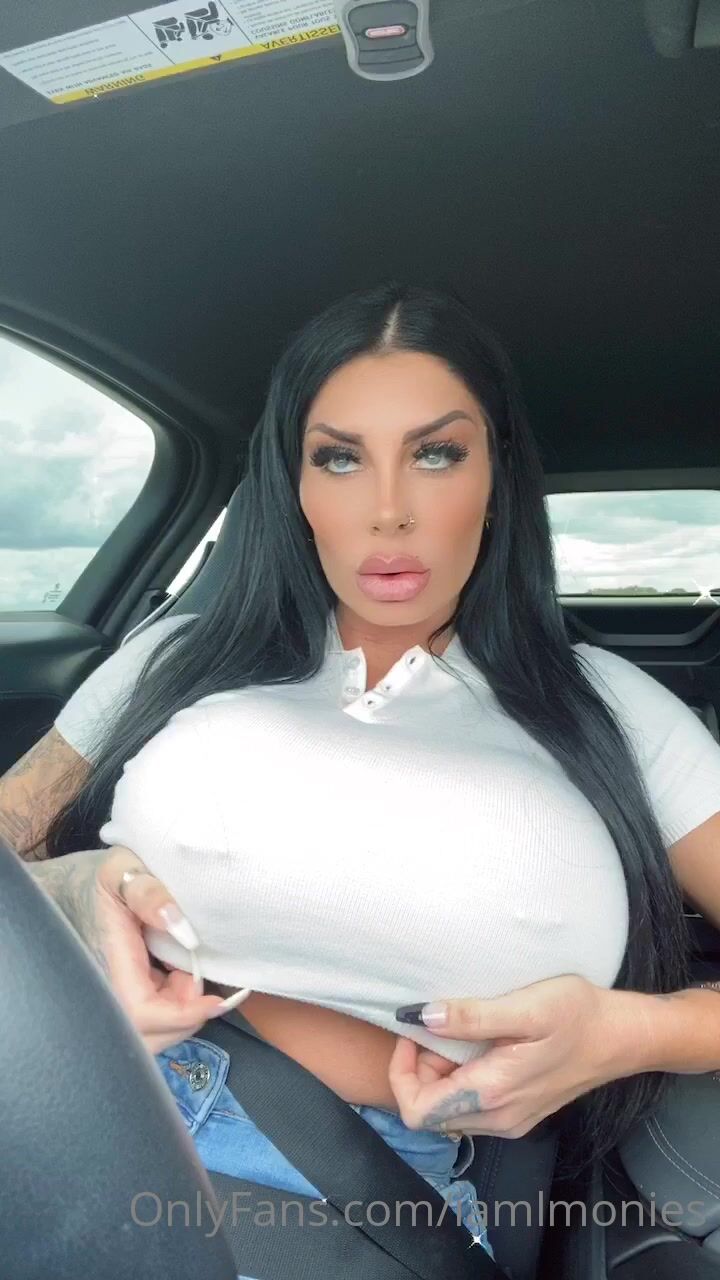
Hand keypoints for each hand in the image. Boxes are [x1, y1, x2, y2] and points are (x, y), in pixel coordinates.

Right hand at [32, 845, 243, 1053]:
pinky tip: (175, 975)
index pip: (141, 1013)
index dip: (181, 1016)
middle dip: (185, 1017)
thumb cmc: (102, 878)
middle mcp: (104, 991)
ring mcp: (110, 1000)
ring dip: (180, 1012)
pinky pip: (149, 1020)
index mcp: (106, 962)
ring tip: (185, 971)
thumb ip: (148, 891)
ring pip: (150, 1034)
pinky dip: (173, 1006)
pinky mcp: (120, 1001)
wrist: (72, 888)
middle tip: (198, 976)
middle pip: (148, 1036)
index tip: (215, 1001)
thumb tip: (179, 924)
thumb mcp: (124, 868)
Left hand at [388, 975, 636, 1138]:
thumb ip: (471, 1017)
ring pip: (448, 1110)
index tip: (414, 1033)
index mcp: (492, 1095)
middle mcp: (497, 1119)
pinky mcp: (519, 1113)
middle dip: (419, 1070)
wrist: (623, 1036)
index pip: (417, 1111)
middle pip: (429, 1112)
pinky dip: (459, 1078)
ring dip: (439, 1074)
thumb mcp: (525, 1007)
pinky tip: (477, 1045)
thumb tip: (421, 1017)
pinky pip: (470, 1106)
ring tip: (457, 1031)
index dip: (401, 1072)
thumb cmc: (578, 1015)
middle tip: (436, 1027)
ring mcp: (509, 1120)